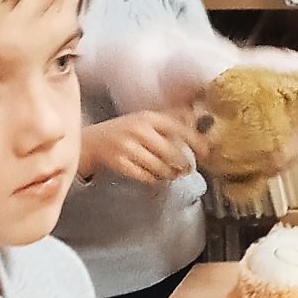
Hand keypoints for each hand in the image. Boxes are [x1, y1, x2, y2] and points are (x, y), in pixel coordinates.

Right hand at [81, 111, 195, 186]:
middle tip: (188, 169)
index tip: (206, 153)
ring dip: (171, 173)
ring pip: (160, 167)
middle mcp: (139, 130)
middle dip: (184, 164)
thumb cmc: (124, 130)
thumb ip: (170, 120)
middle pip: (172, 152)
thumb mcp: (145, 120)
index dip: (196, 142)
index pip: (180, 128)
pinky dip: (155, 179)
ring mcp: (128, 147)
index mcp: (149, 117)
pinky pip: (146, 176)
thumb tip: (198, 118)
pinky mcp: (119, 163)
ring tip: (174, 174)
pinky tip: (157, 177)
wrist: (91, 142)